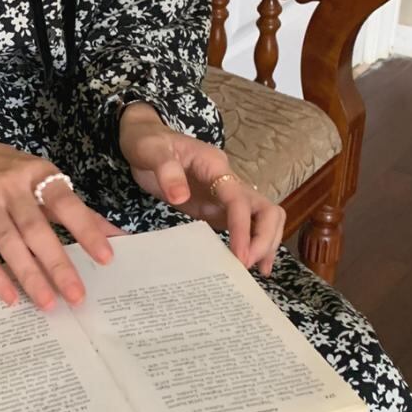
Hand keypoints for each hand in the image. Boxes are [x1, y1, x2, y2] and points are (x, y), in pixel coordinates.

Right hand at [0, 128, 115, 310]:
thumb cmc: (11, 173)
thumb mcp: (45, 180)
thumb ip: (77, 210)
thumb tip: (115, 236)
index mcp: (37, 175)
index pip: (65, 203)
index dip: (85, 229)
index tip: (105, 258)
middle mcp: (11, 187)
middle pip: (36, 230)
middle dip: (57, 265)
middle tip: (76, 296)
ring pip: (9, 244)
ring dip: (29, 276)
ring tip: (47, 303)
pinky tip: (11, 297)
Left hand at [119, 106, 285, 278]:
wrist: (145, 140)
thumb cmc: (149, 143)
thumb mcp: (151, 151)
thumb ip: (167, 171)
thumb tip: (180, 197)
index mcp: (215, 166)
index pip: (239, 199)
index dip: (243, 229)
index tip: (239, 257)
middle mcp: (229, 181)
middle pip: (265, 209)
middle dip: (264, 239)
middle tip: (246, 267)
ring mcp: (226, 196)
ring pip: (263, 218)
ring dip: (266, 243)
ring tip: (257, 271)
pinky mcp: (219, 209)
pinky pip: (246, 227)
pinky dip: (253, 245)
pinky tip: (247, 265)